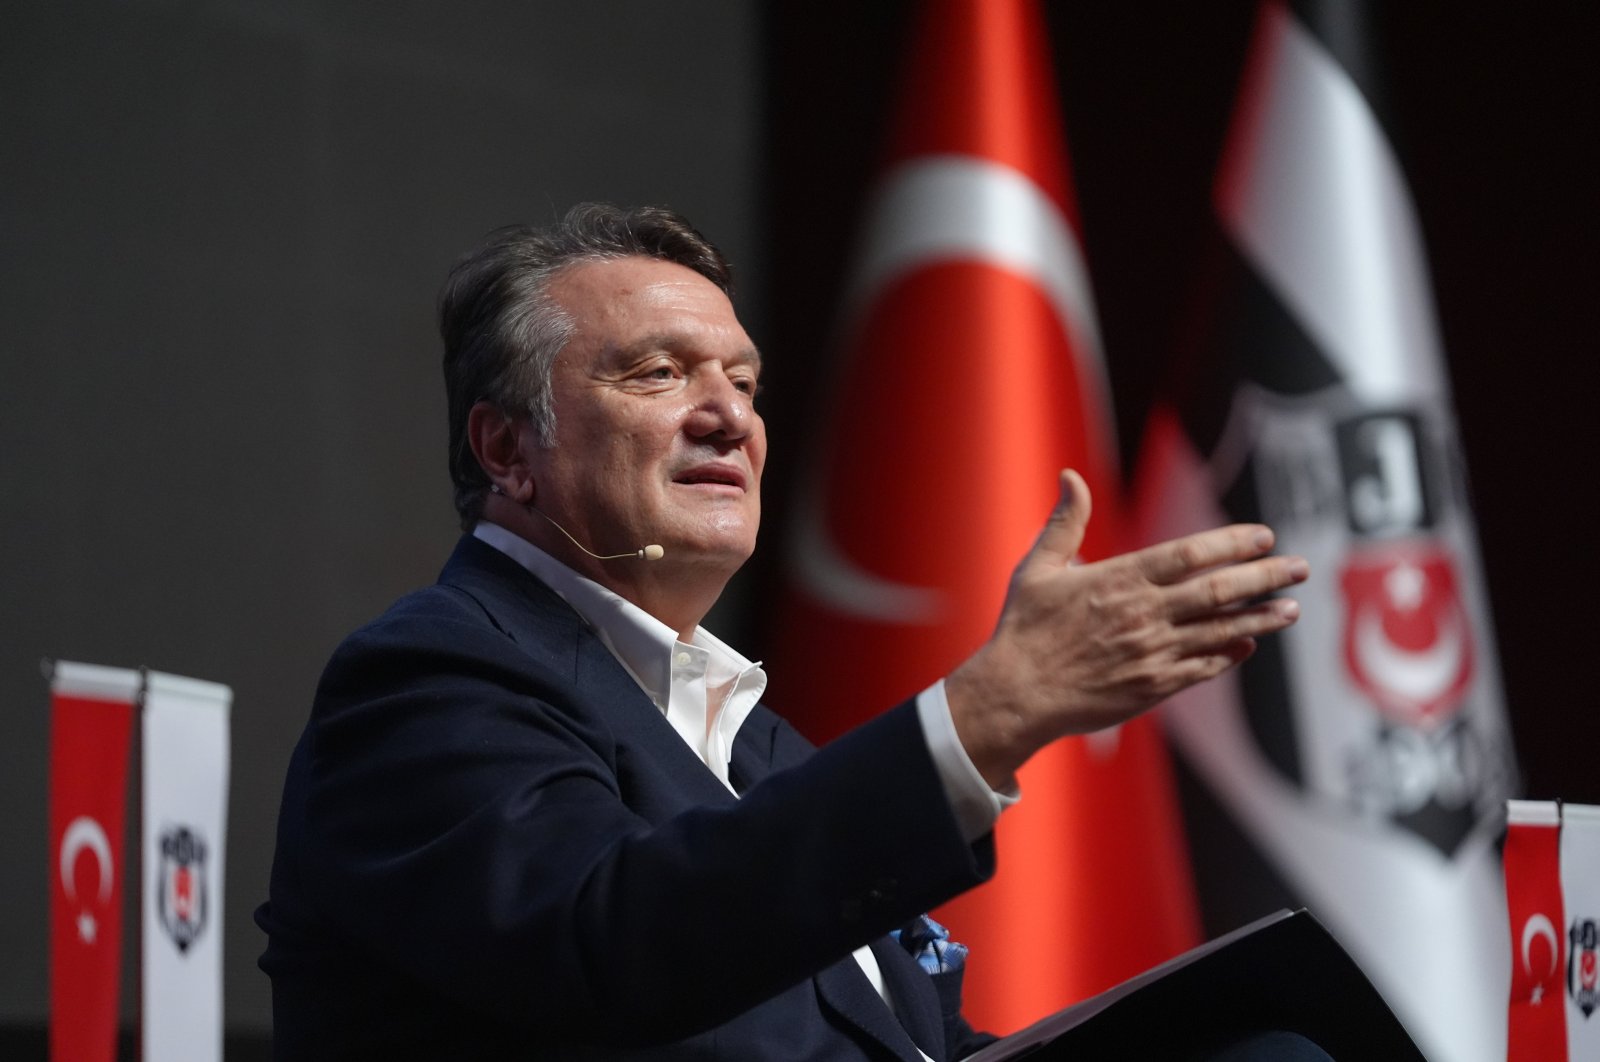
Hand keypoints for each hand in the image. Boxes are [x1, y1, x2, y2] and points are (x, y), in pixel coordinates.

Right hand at [946, 469, 1308, 789]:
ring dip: (1260, 619)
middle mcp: (1143, 615)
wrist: (1016, 695)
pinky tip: (1248, 644)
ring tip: (1292, 609)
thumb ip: (1065, 523)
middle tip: (1301, 568)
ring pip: (1219, 631)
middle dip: (1265, 577)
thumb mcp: (1037, 568)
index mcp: (1119, 580)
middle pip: (1218, 591)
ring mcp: (1152, 654)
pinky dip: (1228, 655)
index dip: (1232, 544)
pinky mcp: (1151, 687)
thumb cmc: (1024, 629)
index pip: (1189, 555)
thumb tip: (1070, 476)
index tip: (1264, 536)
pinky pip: (1201, 668)